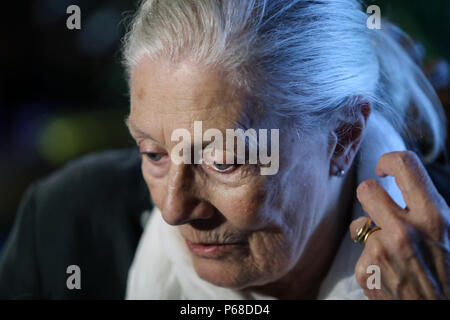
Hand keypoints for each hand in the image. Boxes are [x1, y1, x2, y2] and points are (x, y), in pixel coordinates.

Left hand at [350, 151, 449, 298]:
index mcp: (433, 216)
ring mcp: (381, 251)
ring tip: (391, 250)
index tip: (384, 168)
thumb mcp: (448, 232)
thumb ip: (428, 207)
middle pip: (365, 189)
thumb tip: (406, 179)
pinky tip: (388, 271)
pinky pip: (360, 252)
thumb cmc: (449, 273)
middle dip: (370, 194)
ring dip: (370, 231)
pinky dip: (371, 259)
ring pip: (359, 223)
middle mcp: (404, 230)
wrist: (440, 313)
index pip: (404, 164)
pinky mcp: (365, 270)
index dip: (389, 160)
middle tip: (380, 207)